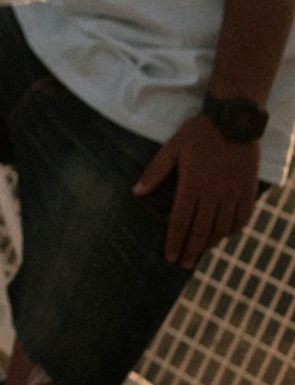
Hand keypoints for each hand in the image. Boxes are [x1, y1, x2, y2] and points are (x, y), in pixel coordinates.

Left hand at [132, 114, 260, 268]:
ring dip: (211, 243)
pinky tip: (226, 235)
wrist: (233, 120)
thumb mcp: (172, 148)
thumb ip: (155, 172)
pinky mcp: (248, 190)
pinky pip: (242, 218)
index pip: (180, 222)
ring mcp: (233, 194)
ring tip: (201, 252)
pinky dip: (233, 230)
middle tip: (184, 264)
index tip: (169, 256)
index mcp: (192, 186)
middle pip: (201, 230)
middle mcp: (213, 195)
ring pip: (222, 228)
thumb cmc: (198, 133)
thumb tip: (136, 192)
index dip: (174, 241)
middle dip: (191, 250)